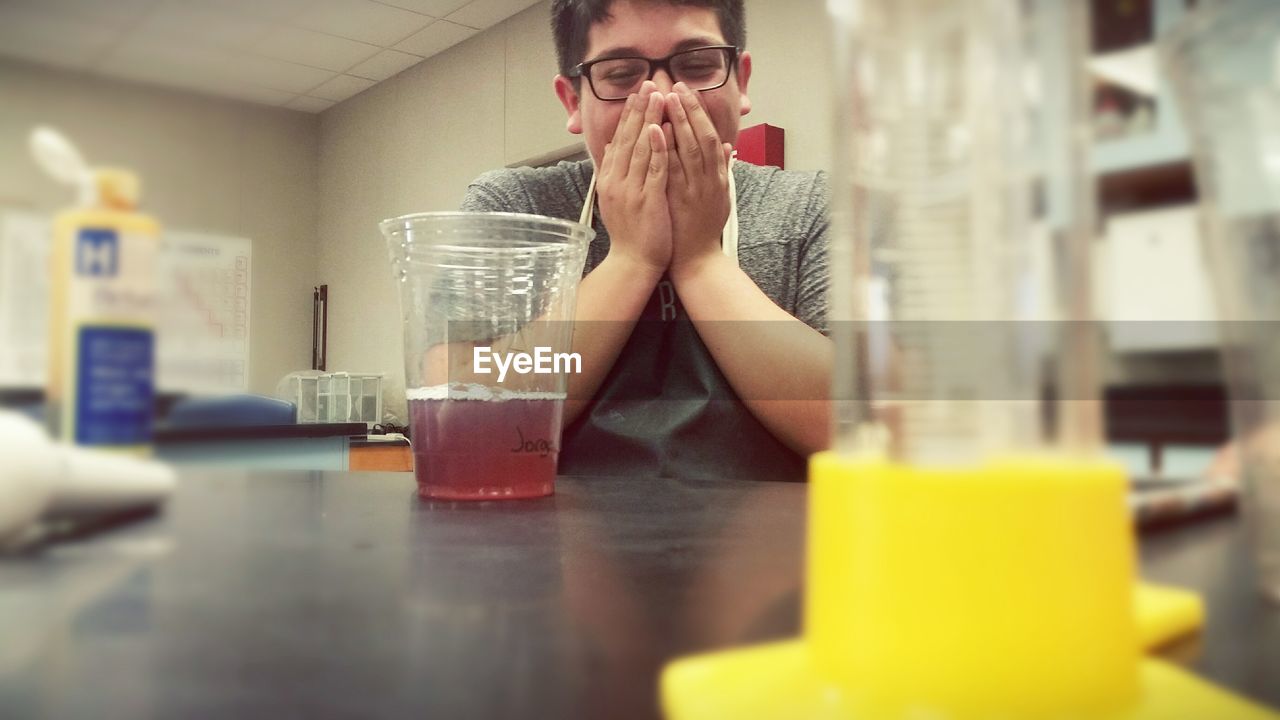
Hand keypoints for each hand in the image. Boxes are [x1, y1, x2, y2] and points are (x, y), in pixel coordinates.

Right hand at [596, 82, 670, 277]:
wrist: (633, 263)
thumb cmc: (630, 233)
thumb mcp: (616, 198)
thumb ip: (614, 171)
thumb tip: (611, 147)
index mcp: (609, 179)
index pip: (619, 139)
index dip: (629, 115)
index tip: (638, 93)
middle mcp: (616, 181)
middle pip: (628, 138)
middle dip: (639, 109)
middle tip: (648, 83)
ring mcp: (630, 190)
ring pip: (641, 148)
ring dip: (650, 120)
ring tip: (658, 96)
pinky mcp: (647, 200)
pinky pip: (653, 169)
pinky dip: (658, 148)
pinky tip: (662, 130)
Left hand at [664, 82, 733, 282]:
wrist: (697, 259)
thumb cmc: (705, 227)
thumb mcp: (721, 197)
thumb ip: (724, 170)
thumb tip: (731, 146)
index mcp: (719, 177)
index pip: (711, 136)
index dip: (699, 113)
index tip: (687, 93)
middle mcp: (710, 180)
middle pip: (701, 136)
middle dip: (688, 110)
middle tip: (676, 86)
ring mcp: (695, 189)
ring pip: (689, 148)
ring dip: (678, 121)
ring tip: (666, 98)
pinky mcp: (680, 199)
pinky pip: (673, 169)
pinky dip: (666, 147)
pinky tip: (658, 129)